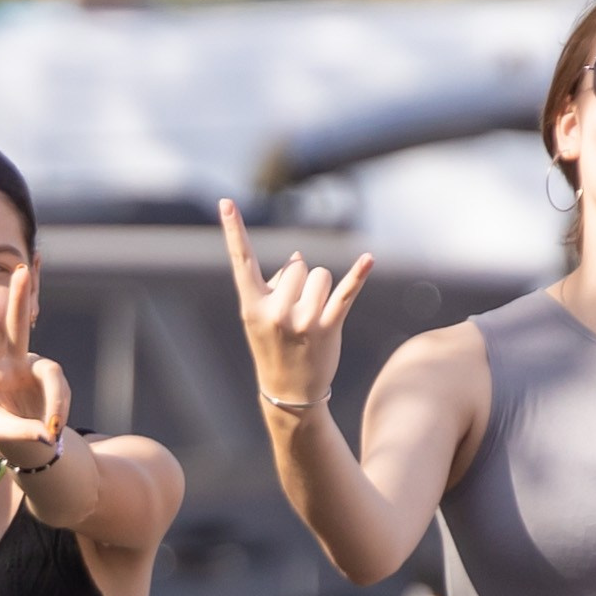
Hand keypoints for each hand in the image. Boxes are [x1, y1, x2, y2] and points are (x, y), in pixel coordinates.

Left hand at [0, 272, 70, 461]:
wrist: (22, 431)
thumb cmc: (1, 427)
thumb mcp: (1, 431)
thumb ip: (21, 431)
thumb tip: (47, 433)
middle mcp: (13, 361)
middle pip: (17, 325)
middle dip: (20, 297)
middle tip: (21, 270)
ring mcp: (35, 368)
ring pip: (52, 373)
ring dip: (56, 401)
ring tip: (51, 429)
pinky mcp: (53, 379)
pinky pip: (61, 395)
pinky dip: (59, 412)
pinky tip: (53, 429)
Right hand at [219, 199, 372, 409]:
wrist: (289, 394)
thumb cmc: (273, 348)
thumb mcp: (262, 318)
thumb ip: (274, 285)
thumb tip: (299, 257)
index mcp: (252, 306)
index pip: (241, 261)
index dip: (233, 230)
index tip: (226, 201)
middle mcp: (275, 311)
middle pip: (298, 266)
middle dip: (300, 283)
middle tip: (294, 316)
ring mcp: (302, 320)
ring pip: (320, 275)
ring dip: (321, 290)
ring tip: (312, 319)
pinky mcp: (328, 327)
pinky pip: (345, 293)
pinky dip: (359, 275)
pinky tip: (369, 259)